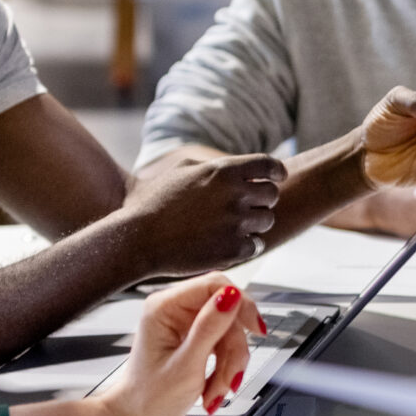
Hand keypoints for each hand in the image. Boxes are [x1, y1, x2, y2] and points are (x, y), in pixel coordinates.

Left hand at [95, 274, 263, 415]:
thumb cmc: (148, 398)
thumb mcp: (185, 365)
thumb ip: (210, 328)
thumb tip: (231, 296)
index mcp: (164, 307)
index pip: (214, 286)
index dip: (240, 304)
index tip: (254, 328)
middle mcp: (174, 310)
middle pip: (226, 312)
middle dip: (233, 348)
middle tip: (232, 375)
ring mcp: (185, 325)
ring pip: (229, 332)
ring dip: (230, 365)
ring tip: (216, 390)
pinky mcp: (194, 339)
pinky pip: (224, 345)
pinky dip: (225, 369)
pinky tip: (213, 388)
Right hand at [119, 149, 283, 274]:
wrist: (137, 238)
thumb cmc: (154, 203)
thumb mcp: (181, 170)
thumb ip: (212, 165)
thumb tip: (233, 165)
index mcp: (224, 171)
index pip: (269, 165)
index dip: (276, 171)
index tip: (277, 178)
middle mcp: (235, 195)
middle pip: (272, 195)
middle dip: (261, 201)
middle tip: (244, 208)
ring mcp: (236, 223)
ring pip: (266, 221)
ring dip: (254, 224)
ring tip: (231, 227)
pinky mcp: (233, 250)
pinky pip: (256, 245)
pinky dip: (246, 246)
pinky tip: (228, 244)